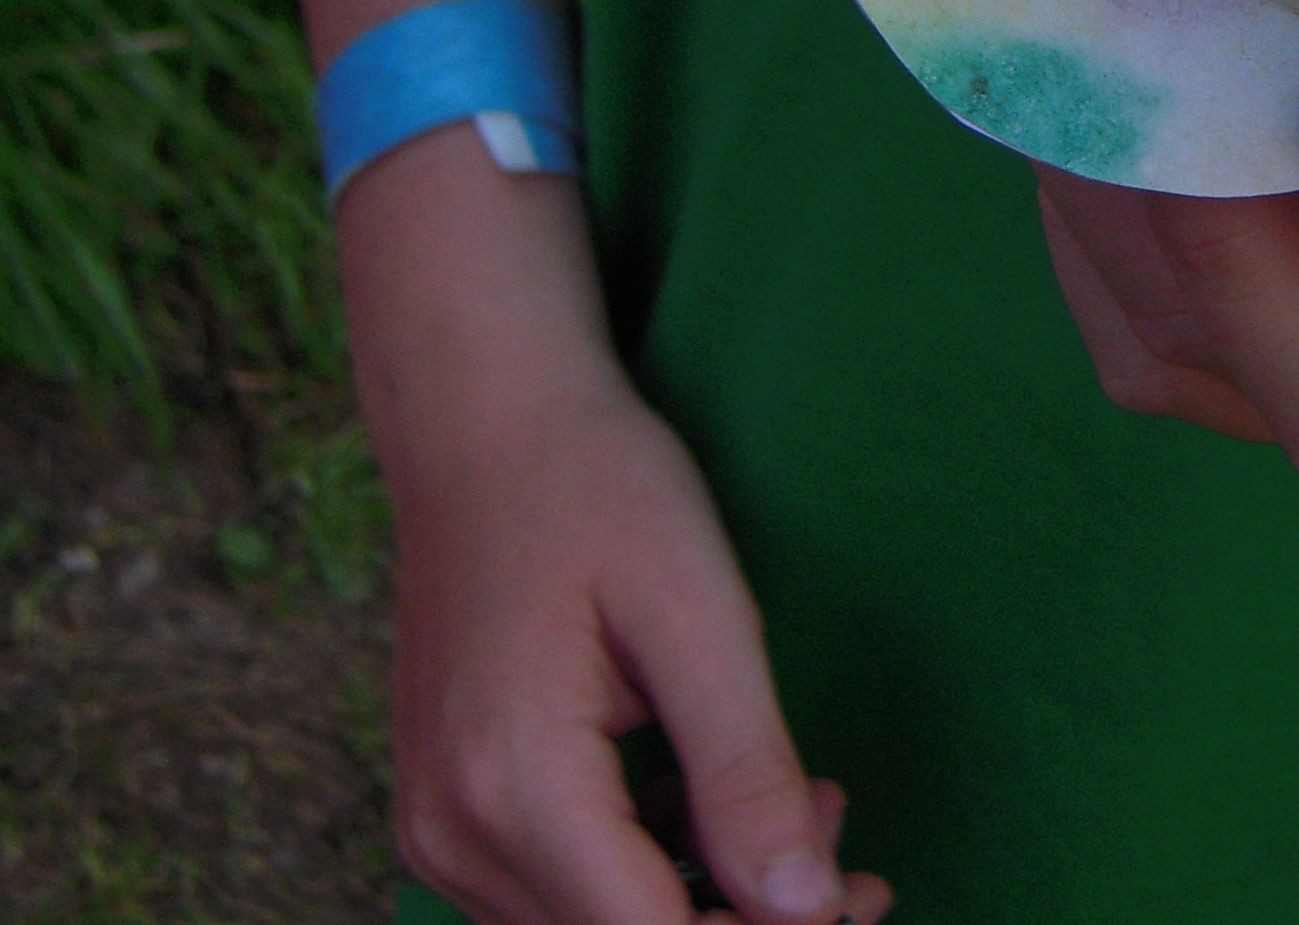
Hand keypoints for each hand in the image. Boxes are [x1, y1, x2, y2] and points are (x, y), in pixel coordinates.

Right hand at [382, 343, 894, 924]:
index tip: (860, 888)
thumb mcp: (697, 610)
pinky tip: (716, 800)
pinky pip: (556, 894)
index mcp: (515, 782)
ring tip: (802, 804)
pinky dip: (648, 872)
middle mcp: (455, 832)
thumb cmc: (594, 486)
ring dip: (702, 900)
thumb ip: (746, 769)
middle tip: (844, 832)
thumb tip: (810, 909)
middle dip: (748, 919)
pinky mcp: (448, 812)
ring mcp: (438, 830)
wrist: (480, 423)